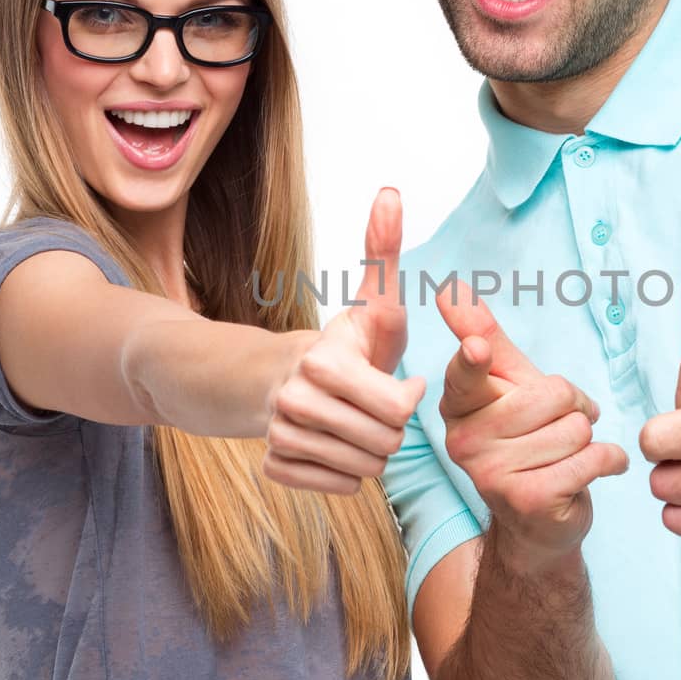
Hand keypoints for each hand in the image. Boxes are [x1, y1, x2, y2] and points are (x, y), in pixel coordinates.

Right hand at [263, 187, 424, 494]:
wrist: (272, 376)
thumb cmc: (341, 343)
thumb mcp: (369, 302)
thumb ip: (384, 253)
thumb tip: (391, 191)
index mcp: (323, 363)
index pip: (398, 411)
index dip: (408, 398)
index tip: (400, 381)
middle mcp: (295, 402)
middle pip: (385, 445)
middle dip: (392, 429)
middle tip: (378, 406)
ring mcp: (280, 437)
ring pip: (365, 471)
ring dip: (372, 452)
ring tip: (358, 423)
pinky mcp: (274, 466)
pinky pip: (340, 488)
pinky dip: (345, 472)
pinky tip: (335, 443)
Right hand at [435, 282, 627, 561]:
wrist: (538, 521)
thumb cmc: (526, 439)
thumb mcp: (509, 383)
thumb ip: (485, 335)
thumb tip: (450, 287)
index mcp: (457, 406)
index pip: (468, 373)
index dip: (476, 358)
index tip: (477, 348)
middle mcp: (464, 440)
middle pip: (552, 394)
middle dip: (574, 406)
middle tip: (561, 426)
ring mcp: (492, 474)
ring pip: (576, 427)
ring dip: (588, 438)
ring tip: (569, 454)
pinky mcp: (528, 500)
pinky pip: (592, 459)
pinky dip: (608, 461)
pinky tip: (595, 470)